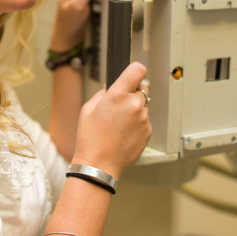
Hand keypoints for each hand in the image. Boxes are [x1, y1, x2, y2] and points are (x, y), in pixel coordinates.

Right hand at [71, 62, 151, 178]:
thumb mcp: (88, 109)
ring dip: (135, 110)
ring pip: (144, 105)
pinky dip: (137, 124)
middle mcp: (133, 104)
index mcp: (117, 95)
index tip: (134, 74)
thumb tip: (111, 88)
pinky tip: (124, 133)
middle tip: (120, 106)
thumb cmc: (90, 139)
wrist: (99, 165)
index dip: (135, 71)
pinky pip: (145, 120)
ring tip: (119, 124)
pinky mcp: (148, 131)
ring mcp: (143, 118)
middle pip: (142, 88)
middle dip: (133, 93)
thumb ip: (103, 93)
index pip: (137, 70)